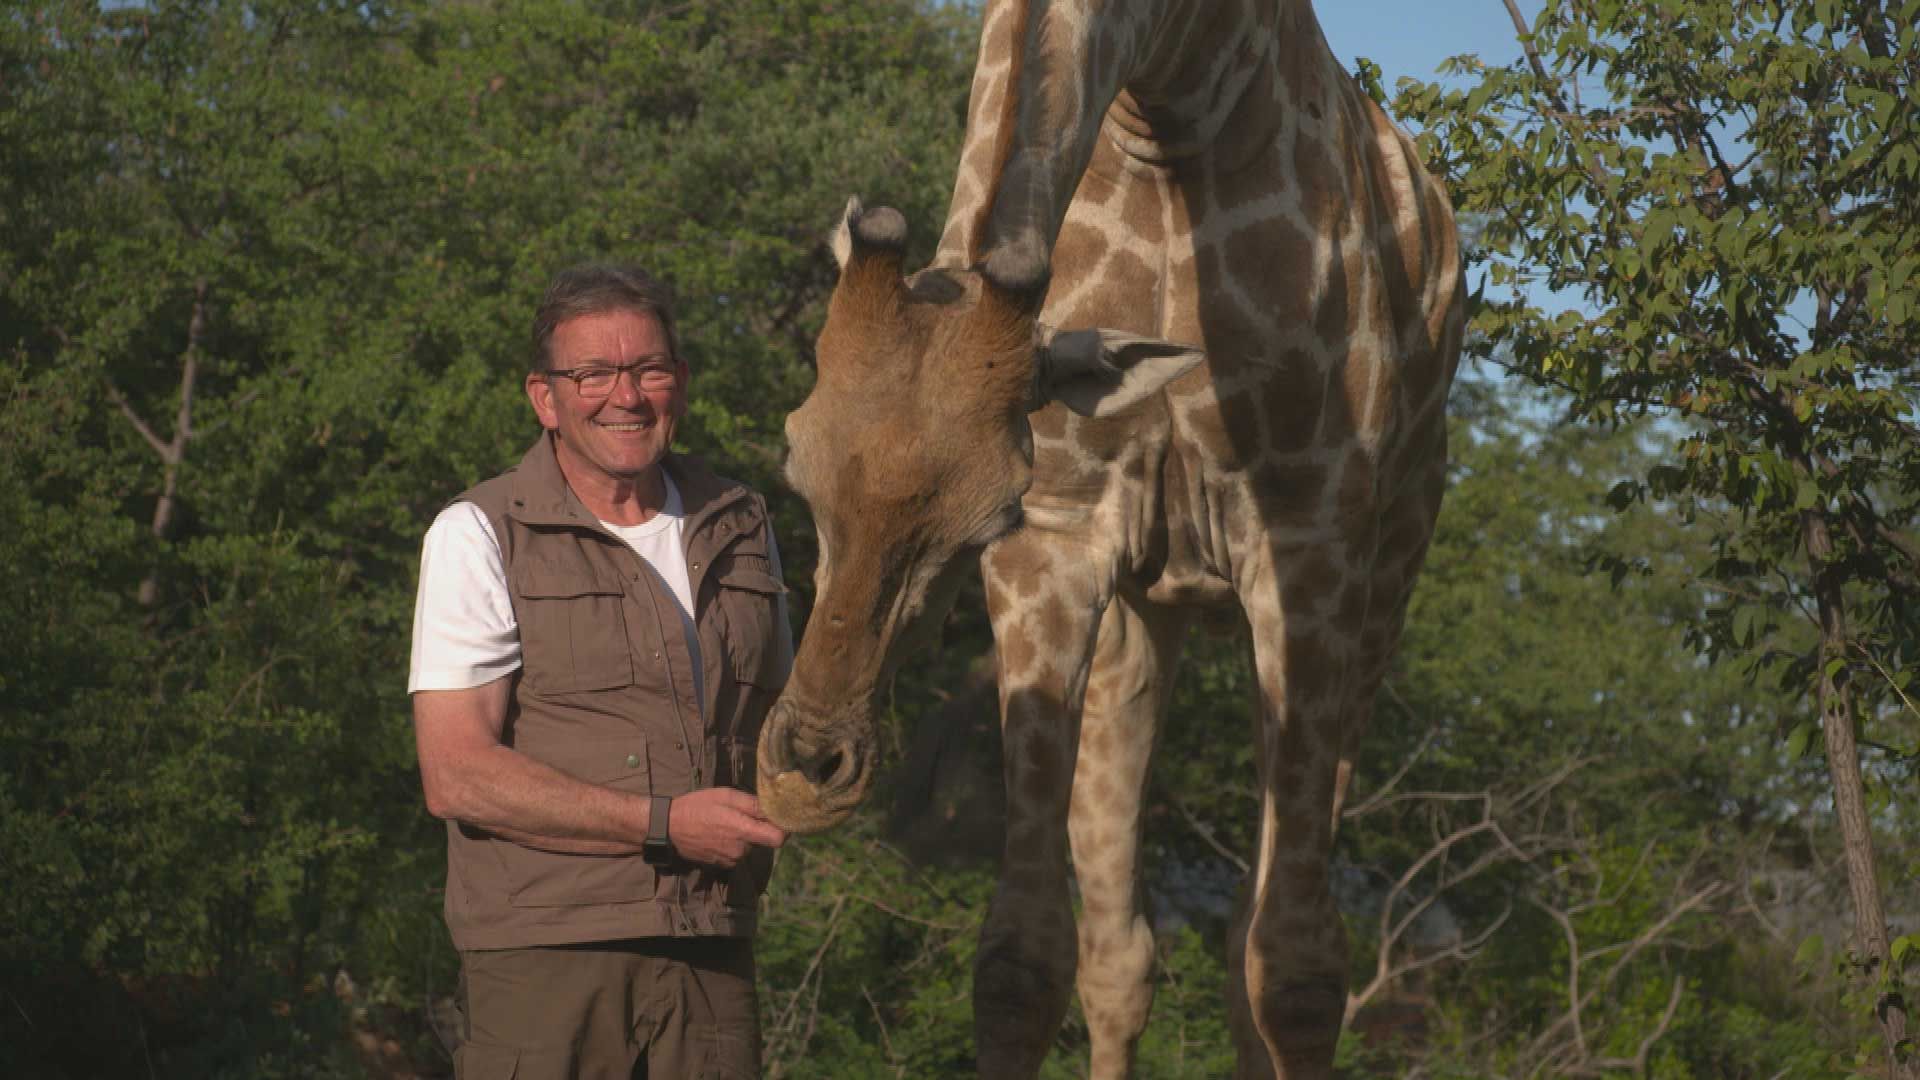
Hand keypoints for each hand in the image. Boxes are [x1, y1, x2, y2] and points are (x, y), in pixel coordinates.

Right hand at [663, 787, 786, 867]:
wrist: (669, 828)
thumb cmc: (697, 806)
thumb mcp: (725, 796)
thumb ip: (752, 804)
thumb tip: (774, 810)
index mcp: (743, 830)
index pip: (778, 839)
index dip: (783, 829)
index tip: (778, 819)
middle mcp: (740, 849)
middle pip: (763, 841)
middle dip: (757, 829)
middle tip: (741, 814)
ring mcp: (731, 860)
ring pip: (749, 847)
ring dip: (744, 837)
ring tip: (725, 823)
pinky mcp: (722, 865)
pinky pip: (737, 853)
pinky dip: (733, 844)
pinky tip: (718, 834)